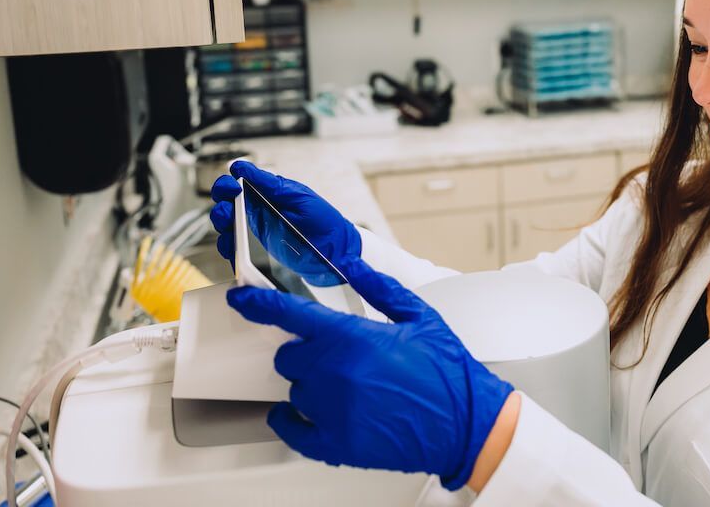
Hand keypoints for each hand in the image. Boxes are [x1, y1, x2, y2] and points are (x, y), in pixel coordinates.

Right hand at [209, 161, 362, 285]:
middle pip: (226, 208)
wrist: (338, 252)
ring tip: (229, 227)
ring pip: (227, 230)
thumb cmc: (324, 222)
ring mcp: (256, 235)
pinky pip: (236, 252)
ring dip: (222, 227)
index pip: (237, 187)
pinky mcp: (258, 255)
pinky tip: (234, 246)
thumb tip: (243, 167)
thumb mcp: (300, 197)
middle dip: (221, 206)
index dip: (227, 185)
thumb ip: (271, 184)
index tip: (232, 186)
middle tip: (227, 208)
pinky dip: (230, 249)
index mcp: (267, 196)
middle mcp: (258, 215)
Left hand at [227, 258, 514, 490]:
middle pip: (288, 357)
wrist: (467, 426)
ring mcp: (332, 411)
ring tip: (341, 385)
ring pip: (293, 390)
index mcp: (352, 338)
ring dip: (308, 385)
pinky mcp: (336, 443)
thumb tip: (354, 266)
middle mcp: (335, 374)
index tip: (242, 299)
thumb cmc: (448, 375)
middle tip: (331, 353)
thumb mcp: (419, 318)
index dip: (258, 304)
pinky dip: (291, 420)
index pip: (288, 315)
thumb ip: (380, 288)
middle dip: (303, 352)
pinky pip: (292, 430)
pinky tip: (303, 414)